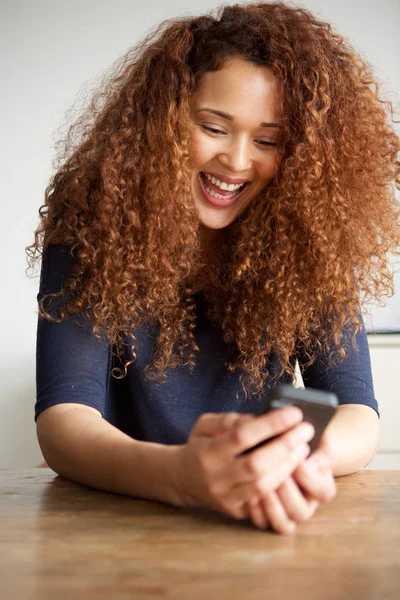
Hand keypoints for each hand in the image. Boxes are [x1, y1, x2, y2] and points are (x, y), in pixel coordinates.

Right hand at [173, 408, 313, 521]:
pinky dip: (281, 484)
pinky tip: (294, 468)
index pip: (242, 436)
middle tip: (306, 430)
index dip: (270, 424)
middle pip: (256, 464)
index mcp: (206, 453)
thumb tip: (259, 419)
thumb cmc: (198, 446)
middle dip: (285, 446)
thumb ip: (229, 420)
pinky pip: (264, 502)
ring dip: (288, 466)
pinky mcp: (236, 511)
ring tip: (303, 448)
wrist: (181, 480)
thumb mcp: (203, 425)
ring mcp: (226, 498)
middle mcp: (216, 478)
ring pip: (263, 486)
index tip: (294, 413)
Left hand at [246, 429, 336, 533]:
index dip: (308, 476)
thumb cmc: (302, 443)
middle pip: (301, 511)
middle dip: (286, 488)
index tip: (296, 457)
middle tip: (272, 467)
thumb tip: (306, 449)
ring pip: (283, 524)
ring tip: (259, 481)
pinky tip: (249, 494)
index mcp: (322, 488)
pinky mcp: (266, 517)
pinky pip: (262, 524)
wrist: (287, 451)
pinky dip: (256, 512)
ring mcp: (286, 514)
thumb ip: (320, 447)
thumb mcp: (317, 441)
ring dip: (271, 503)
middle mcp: (306, 506)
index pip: (323, 492)